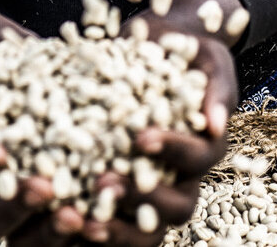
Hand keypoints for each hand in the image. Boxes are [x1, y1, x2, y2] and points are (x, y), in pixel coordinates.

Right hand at [0, 4, 78, 244]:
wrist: (19, 62)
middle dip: (15, 207)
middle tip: (44, 187)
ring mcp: (24, 211)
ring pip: (28, 239)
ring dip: (53, 230)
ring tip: (79, 214)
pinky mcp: (60, 210)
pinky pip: (70, 231)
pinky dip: (88, 228)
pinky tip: (108, 213)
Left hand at [79, 0, 241, 244]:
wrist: (156, 48)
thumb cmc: (185, 50)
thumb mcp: (207, 58)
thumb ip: (215, 87)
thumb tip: (217, 123)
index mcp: (205, 147)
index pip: (198, 159)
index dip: (173, 151)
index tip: (141, 136)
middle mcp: (183, 178)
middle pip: (176, 208)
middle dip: (141, 199)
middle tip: (103, 181)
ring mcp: (152, 192)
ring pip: (145, 231)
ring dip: (114, 231)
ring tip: (79, 218)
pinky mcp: (120, 197)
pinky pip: (110, 226)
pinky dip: (88, 229)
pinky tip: (59, 220)